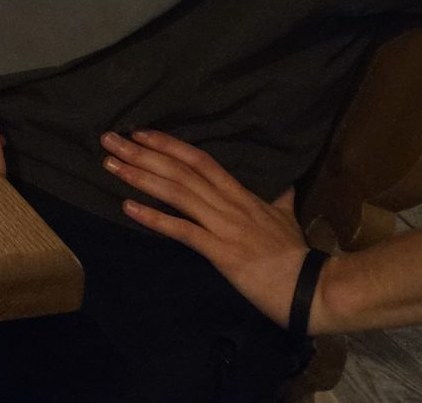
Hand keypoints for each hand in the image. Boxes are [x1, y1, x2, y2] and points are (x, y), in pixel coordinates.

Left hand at [104, 130, 314, 327]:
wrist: (312, 288)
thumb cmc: (297, 255)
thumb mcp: (287, 218)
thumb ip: (280, 199)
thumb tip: (286, 184)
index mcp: (241, 195)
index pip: (200, 161)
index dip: (168, 145)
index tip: (140, 133)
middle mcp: (229, 204)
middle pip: (180, 171)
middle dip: (142, 153)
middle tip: (109, 139)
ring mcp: (224, 226)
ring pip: (177, 194)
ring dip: (140, 178)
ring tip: (110, 165)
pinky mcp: (221, 252)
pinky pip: (183, 231)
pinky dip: (154, 218)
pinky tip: (128, 208)